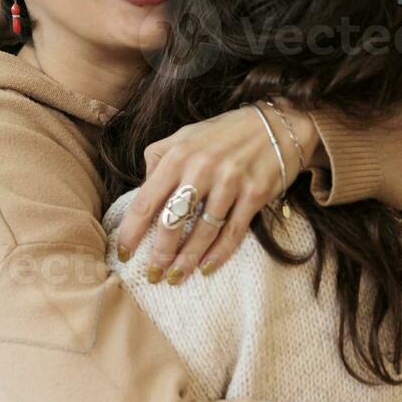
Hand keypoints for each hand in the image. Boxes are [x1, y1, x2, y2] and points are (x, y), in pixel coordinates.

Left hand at [115, 101, 319, 283]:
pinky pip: (232, 232)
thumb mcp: (185, 136)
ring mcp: (230, 182)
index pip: (146, 201)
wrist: (278, 124)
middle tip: (152, 275)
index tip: (122, 253)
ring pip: (203, 232)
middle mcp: (202, 168)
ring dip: (187, 260)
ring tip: (175, 277)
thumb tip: (143, 191)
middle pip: (172, 222)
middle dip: (159, 254)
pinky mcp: (255, 194)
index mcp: (178, 155)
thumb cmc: (223, 133)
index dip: (131, 231)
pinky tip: (206, 268)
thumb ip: (160, 159)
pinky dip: (218, 254)